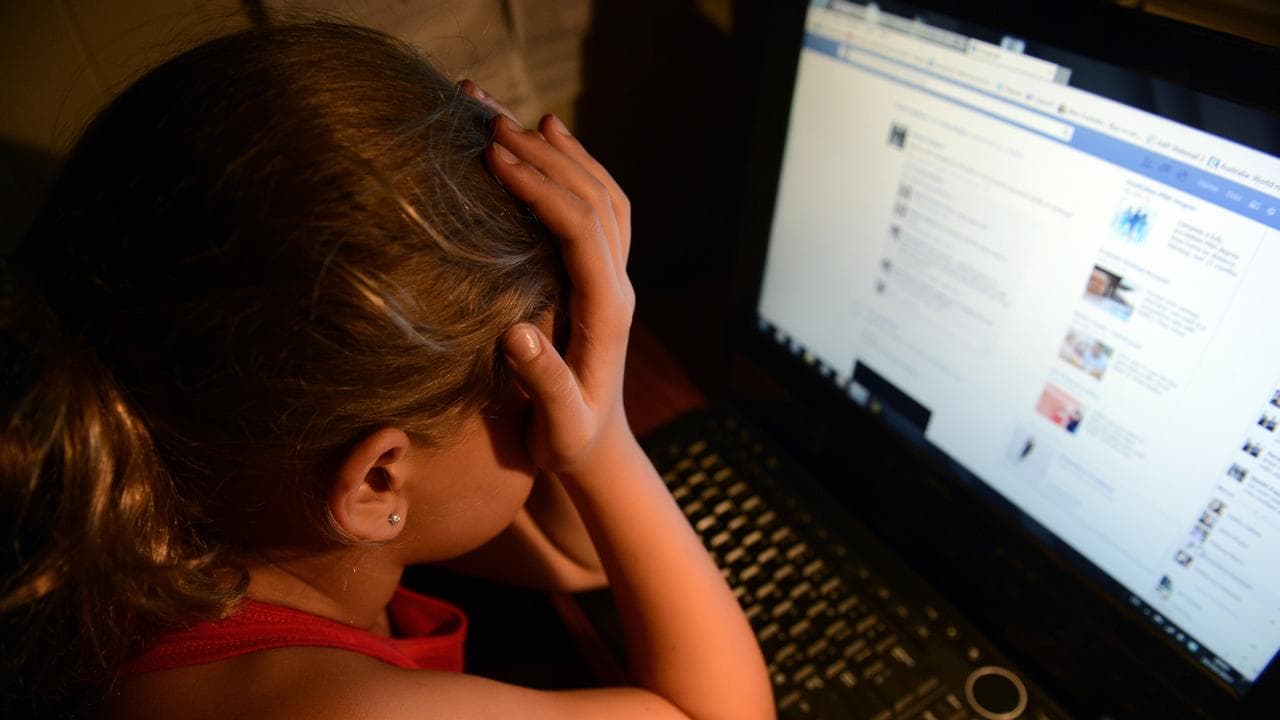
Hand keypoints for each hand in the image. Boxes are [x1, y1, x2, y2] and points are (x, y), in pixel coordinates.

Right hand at [467, 87, 633, 478]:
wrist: (598, 454)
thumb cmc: (570, 443)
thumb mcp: (558, 426)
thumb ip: (545, 384)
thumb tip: (517, 335)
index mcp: (607, 309)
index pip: (579, 228)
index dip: (539, 188)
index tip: (493, 157)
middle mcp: (617, 284)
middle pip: (592, 198)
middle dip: (544, 155)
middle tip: (491, 119)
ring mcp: (614, 278)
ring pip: (602, 196)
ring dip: (564, 154)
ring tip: (520, 118)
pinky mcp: (602, 280)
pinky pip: (602, 212)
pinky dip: (579, 172)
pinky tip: (554, 150)